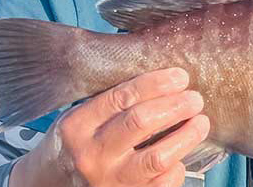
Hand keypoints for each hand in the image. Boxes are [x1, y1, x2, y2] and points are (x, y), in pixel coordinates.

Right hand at [10, 67, 208, 186]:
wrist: (51, 185)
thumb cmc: (77, 142)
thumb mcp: (81, 116)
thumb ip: (113, 100)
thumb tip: (165, 79)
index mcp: (77, 126)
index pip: (122, 97)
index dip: (157, 84)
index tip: (180, 77)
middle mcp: (92, 155)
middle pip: (141, 123)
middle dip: (176, 106)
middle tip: (195, 98)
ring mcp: (109, 181)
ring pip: (157, 158)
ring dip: (186, 136)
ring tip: (201, 122)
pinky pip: (162, 183)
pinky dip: (177, 167)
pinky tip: (182, 154)